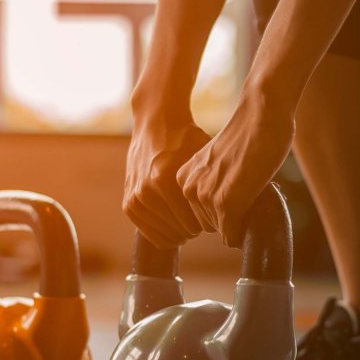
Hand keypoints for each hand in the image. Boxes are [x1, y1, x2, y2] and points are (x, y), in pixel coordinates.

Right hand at [124, 107, 210, 249]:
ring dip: (179, 232)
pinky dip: (163, 232)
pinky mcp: (128, 203)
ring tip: (189, 221)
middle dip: (195, 229)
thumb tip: (231, 215)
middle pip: (180, 231)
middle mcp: (147, 190)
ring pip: (165, 236)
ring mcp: (135, 198)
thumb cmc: (186, 138)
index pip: (193, 224)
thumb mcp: (204, 156)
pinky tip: (175, 225)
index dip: (209, 224)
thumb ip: (213, 184)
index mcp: (165, 178)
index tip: (215, 216)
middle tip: (203, 219)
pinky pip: (148, 232)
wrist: (154, 123)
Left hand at [176, 85, 294, 247]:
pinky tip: (255, 205)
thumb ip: (213, 181)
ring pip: (224, 231)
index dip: (224, 207)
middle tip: (247, 189)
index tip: (238, 186)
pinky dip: (245, 230)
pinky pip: (232, 235)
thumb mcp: (218, 162)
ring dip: (240, 219)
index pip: (200, 214)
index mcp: (184, 178)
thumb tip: (221, 211)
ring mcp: (205, 196)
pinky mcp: (225, 203)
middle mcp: (189, 188)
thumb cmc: (248, 136)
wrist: (262, 116)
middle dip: (231, 216)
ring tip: (251, 189)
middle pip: (211, 225)